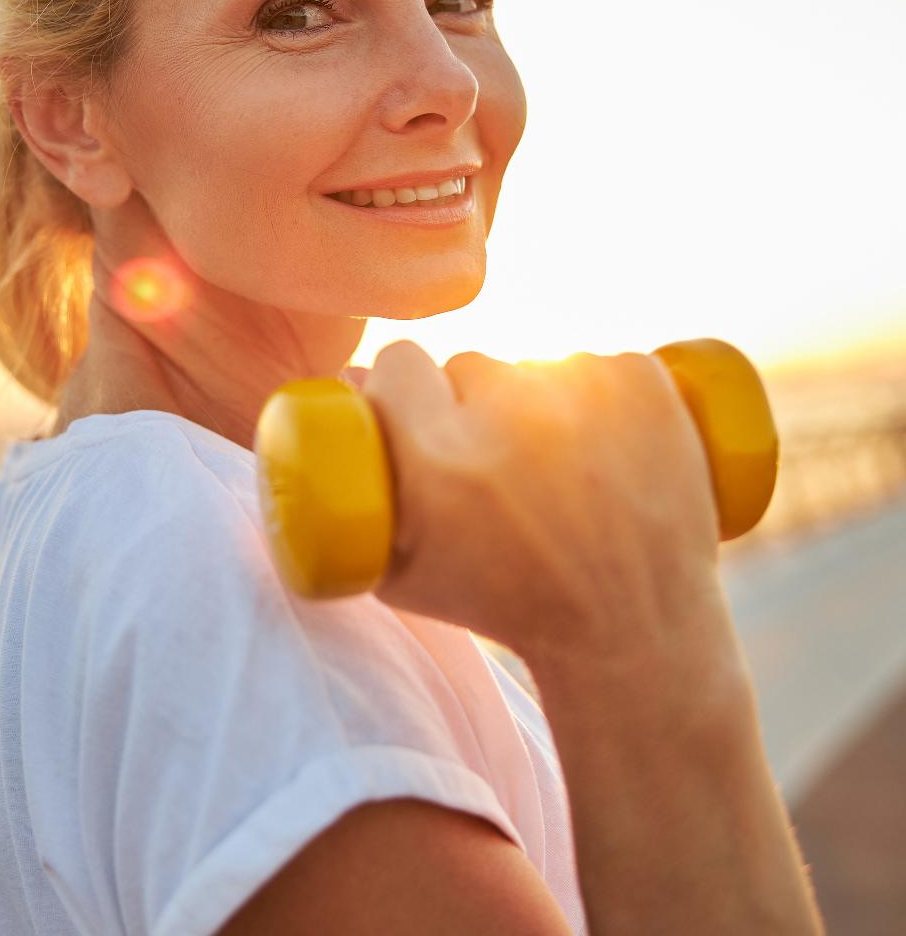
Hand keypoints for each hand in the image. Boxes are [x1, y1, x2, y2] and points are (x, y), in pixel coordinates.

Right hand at [356, 340, 725, 668]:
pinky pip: (604, 363)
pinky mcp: (645, 384)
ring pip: (537, 364)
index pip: (399, 361)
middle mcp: (509, 414)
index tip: (427, 421)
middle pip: (469, 365)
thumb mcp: (400, 569)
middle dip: (476, 406)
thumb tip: (349, 378)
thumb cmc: (503, 605)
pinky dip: (606, 399)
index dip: (408, 390)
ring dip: (541, 403)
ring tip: (566, 473)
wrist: (634, 632)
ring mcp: (584, 392)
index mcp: (438, 459)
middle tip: (503, 467)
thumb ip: (358, 480)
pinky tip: (612, 454)